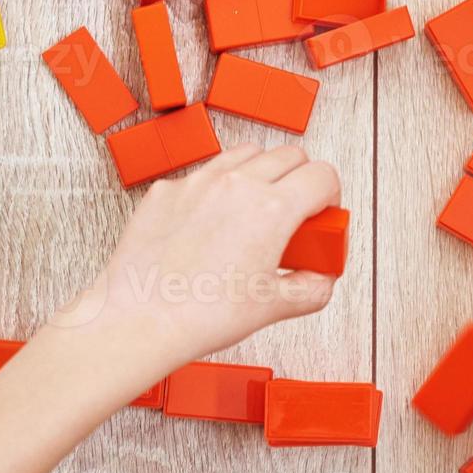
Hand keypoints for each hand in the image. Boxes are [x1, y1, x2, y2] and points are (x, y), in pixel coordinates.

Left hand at [59, 143, 340, 374]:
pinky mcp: (166, 190)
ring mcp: (197, 182)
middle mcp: (235, 185)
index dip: (330, 194)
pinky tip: (209, 222)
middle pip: (289, 155)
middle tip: (294, 212)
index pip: (321, 175)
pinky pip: (202, 173)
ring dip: (260, 172)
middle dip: (300, 179)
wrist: (141, 319)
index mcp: (271, 209)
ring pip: (245, 154)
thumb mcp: (273, 307)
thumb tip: (321, 278)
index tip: (323, 211)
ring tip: (254, 210)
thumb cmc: (201, 315)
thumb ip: (311, 288)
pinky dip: (215, 188)